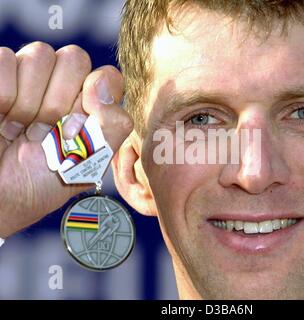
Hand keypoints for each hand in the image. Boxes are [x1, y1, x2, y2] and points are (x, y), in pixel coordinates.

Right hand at [0, 42, 133, 237]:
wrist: (0, 196)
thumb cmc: (44, 181)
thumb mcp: (90, 162)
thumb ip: (113, 124)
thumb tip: (102, 81)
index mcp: (90, 104)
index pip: (107, 75)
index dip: (92, 99)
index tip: (74, 130)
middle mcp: (62, 85)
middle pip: (75, 57)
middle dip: (58, 101)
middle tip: (45, 131)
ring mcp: (29, 76)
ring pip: (40, 54)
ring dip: (28, 101)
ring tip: (21, 128)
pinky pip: (5, 58)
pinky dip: (2, 93)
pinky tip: (0, 117)